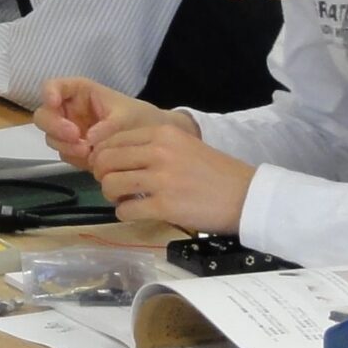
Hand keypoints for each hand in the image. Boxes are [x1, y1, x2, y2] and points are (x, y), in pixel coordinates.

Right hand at [35, 78, 192, 171]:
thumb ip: (109, 126)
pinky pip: (64, 153)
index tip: (54, 102)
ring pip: (52, 137)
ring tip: (87, 151)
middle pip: (45, 115)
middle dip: (55, 125)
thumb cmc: (142, 120)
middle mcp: (71, 111)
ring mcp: (70, 132)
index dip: (49, 92)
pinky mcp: (75, 150)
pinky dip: (72, 156)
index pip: (55, 86)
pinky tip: (89, 159)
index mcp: (81, 93)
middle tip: (74, 135)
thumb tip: (89, 140)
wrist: (155, 143)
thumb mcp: (129, 117)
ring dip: (64, 144)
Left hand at [87, 124, 256, 233]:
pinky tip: (134, 213)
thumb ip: (152, 146)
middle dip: (102, 175)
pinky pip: (125, 209)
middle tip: (112, 185)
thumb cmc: (215, 172)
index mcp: (163, 134)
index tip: (107, 167)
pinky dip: (124, 213)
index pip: (113, 140)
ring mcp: (161, 180)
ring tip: (123, 199)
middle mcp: (159, 152)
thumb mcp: (184, 145)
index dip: (102, 155)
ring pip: (111, 184)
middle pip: (106, 161)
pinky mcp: (164, 206)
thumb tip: (114, 156)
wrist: (246, 196)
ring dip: (111, 195)